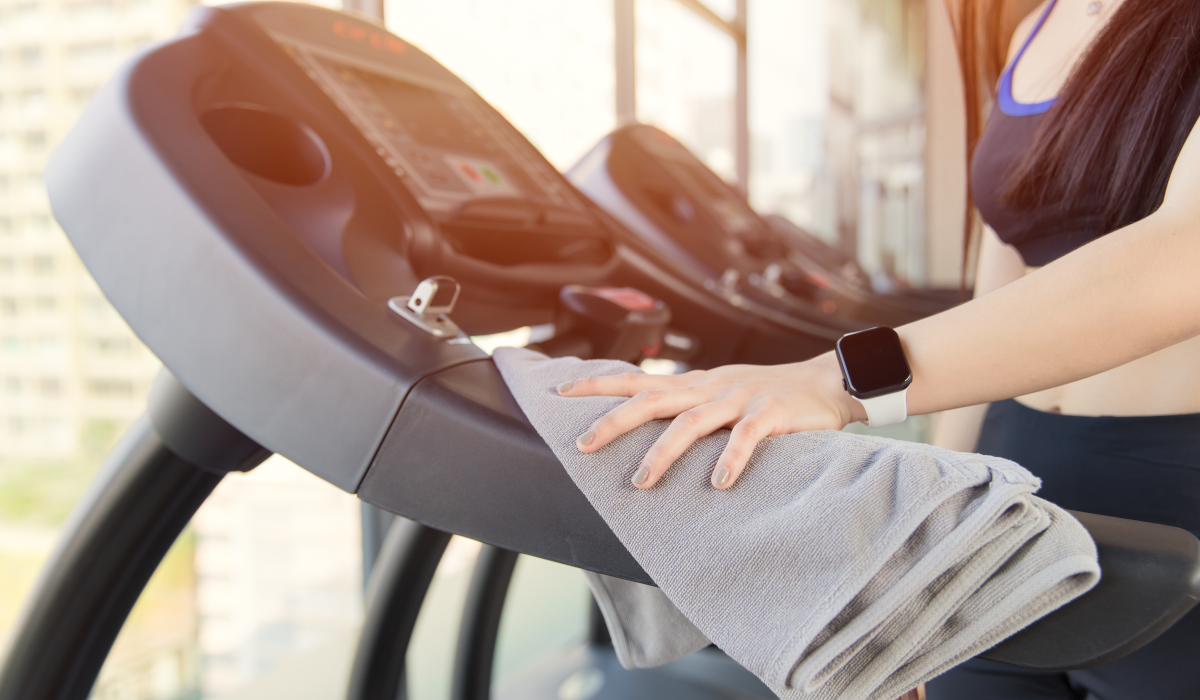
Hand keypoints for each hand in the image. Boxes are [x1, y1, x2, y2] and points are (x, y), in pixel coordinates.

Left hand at [557, 353, 863, 489]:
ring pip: (692, 421)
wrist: (828, 381)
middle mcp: (711, 387)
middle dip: (615, 420)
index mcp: (697, 384)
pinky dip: (732, 458)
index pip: (638, 380)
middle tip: (582, 445)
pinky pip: (748, 436)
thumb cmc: (770, 395)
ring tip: (641, 482)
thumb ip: (689, 408)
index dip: (599, 384)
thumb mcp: (722, 393)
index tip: (561, 392)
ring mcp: (740, 398)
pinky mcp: (772, 413)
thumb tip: (647, 427)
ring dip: (664, 452)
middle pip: (653, 398)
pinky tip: (720, 483)